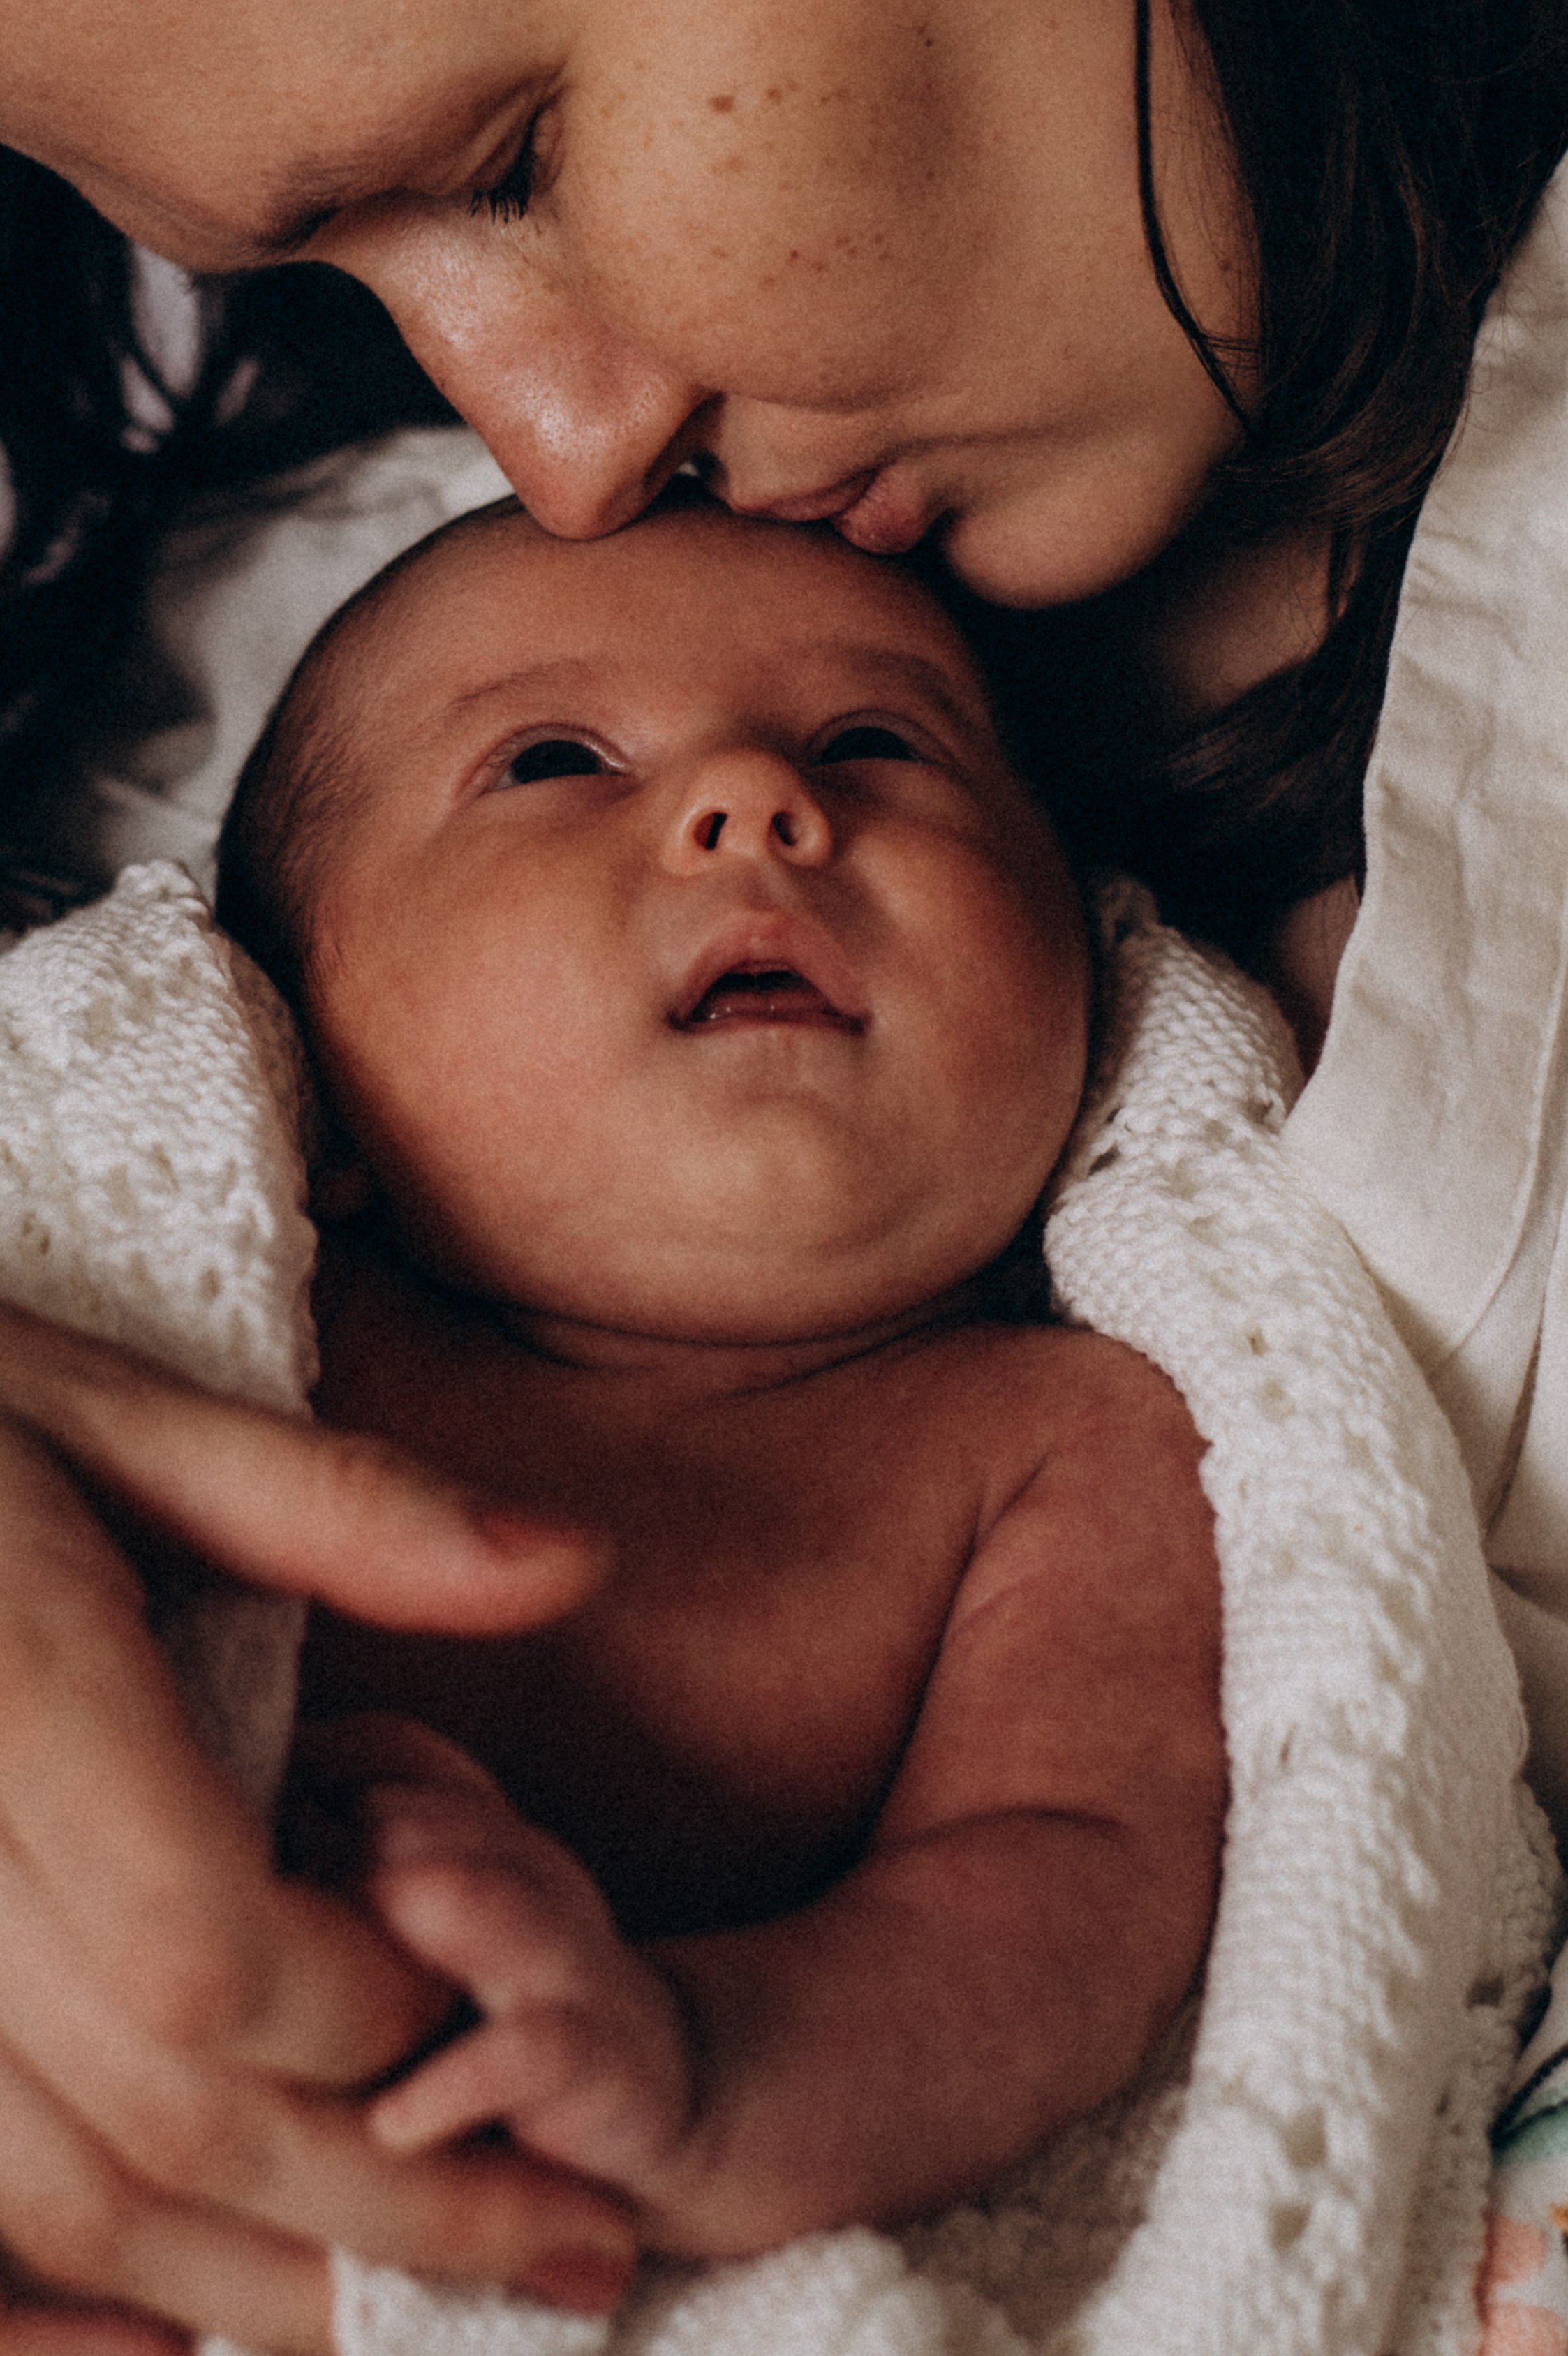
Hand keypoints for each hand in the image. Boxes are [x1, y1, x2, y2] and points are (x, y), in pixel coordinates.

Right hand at [0, 1304, 631, 2349]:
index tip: (478, 1993)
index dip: (378, 2007)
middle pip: (163, 2110)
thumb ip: (347, 1510)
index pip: (214, 1950)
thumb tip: (578, 1562)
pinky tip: (159, 2353)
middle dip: (389, 2203)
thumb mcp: (116, 1416)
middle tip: (576, 2253)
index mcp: (13, 1706)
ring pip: (52, 2197)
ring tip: (429, 2306)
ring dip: (251, 2283)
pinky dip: (37, 2329)